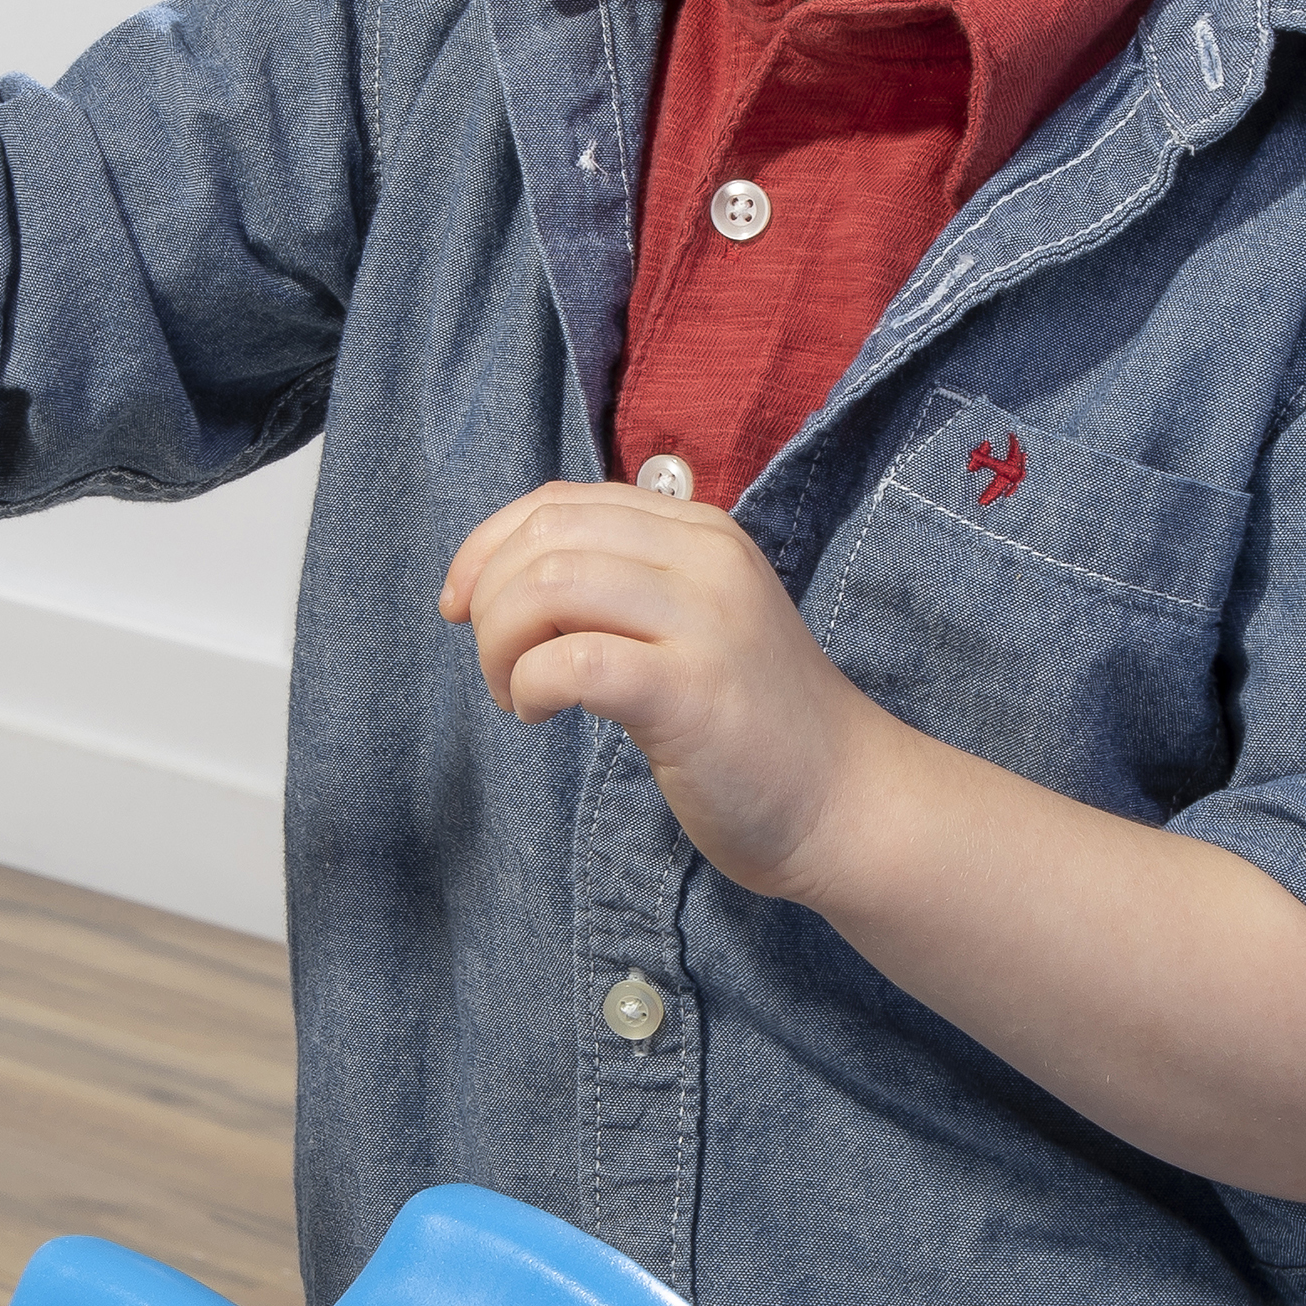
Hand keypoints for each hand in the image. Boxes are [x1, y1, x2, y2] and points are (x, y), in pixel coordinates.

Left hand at [438, 482, 890, 899]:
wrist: (846, 802)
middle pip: (543, 540)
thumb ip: (616, 581)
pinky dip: (526, 686)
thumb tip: (497, 573)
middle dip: (486, 601)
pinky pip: (570, 662)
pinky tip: (537, 714)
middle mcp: (706, 560)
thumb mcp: (687, 619)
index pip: (559, 503)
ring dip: (498, 646)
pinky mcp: (693, 692)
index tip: (460, 602)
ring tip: (514, 693)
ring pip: (545, 588)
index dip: (486, 547)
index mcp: (700, 532)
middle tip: (496, 665)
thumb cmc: (748, 721)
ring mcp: (705, 622)